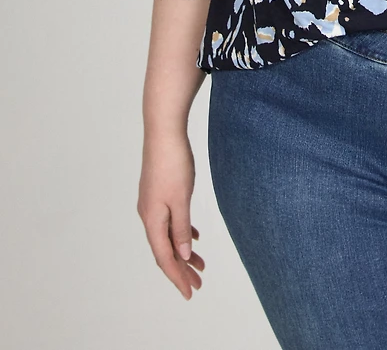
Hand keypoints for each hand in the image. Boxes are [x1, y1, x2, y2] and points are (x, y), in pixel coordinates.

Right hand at [137, 132, 205, 299]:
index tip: (189, 292)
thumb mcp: (181, 200)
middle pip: (164, 250)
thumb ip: (181, 228)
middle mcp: (148, 215)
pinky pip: (169, 221)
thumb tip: (182, 254)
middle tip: (197, 284)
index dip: (177, 277)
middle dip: (181, 269)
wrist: (164, 132)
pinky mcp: (158, 192)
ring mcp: (151, 203)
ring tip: (199, 265)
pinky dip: (181, 233)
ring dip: (182, 252)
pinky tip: (193, 237)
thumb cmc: (173, 164)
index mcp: (152, 220)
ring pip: (167, 236)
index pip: (164, 257)